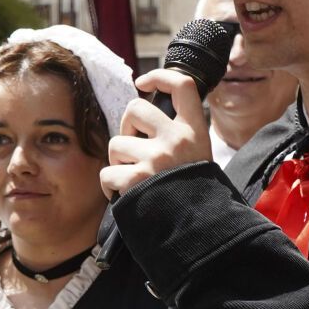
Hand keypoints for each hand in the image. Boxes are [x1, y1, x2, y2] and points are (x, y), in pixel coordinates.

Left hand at [100, 70, 210, 200]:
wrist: (202, 232)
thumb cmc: (195, 196)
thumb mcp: (200, 157)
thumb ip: (179, 136)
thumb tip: (143, 118)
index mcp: (195, 132)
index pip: (182, 85)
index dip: (159, 76)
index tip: (144, 83)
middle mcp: (176, 140)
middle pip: (135, 109)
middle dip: (127, 129)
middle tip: (134, 149)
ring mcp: (156, 159)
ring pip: (116, 144)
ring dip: (118, 162)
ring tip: (134, 178)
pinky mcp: (136, 179)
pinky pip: (106, 173)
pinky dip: (109, 186)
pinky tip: (123, 194)